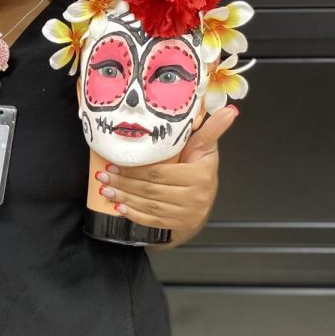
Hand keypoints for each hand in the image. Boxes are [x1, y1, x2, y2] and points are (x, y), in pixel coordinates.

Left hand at [94, 106, 238, 240]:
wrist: (206, 197)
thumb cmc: (201, 166)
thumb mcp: (206, 146)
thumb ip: (212, 129)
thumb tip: (231, 110)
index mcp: (199, 176)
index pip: (160, 174)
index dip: (135, 170)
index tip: (113, 165)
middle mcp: (195, 197)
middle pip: (151, 191)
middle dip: (123, 184)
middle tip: (103, 177)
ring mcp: (187, 214)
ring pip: (150, 206)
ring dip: (124, 199)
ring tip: (105, 191)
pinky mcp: (179, 224)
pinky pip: (153, 221)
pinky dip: (135, 215)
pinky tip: (119, 208)